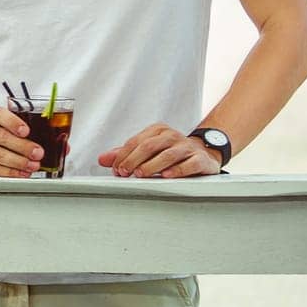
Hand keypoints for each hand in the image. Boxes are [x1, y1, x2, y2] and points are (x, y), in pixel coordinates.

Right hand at [0, 106, 41, 176]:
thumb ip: (17, 126)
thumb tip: (44, 133)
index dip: (13, 122)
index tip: (26, 130)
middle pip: (1, 138)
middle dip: (23, 147)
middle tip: (38, 152)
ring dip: (19, 162)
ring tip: (34, 165)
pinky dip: (11, 173)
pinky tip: (22, 173)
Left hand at [99, 124, 220, 177]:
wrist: (204, 152)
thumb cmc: (171, 152)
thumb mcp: (148, 150)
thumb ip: (126, 154)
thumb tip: (102, 159)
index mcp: (157, 131)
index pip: (136, 142)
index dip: (124, 155)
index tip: (116, 169)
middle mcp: (172, 136)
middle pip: (149, 146)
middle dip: (134, 160)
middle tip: (125, 172)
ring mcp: (187, 147)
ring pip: (168, 155)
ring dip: (152, 165)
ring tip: (140, 174)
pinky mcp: (200, 159)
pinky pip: (189, 164)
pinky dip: (177, 170)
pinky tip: (167, 176)